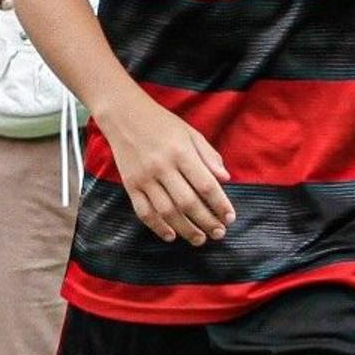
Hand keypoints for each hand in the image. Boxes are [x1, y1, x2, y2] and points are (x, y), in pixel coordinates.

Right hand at [95, 92, 238, 243]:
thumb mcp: (190, 133)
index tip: (230, 217)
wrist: (124, 115)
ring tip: (200, 239)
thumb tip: (225, 179)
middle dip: (206, 221)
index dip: (219, 204)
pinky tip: (171, 236)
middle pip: (187, 202)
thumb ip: (208, 156)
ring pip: (166, 211)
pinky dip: (157, 227)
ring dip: (185, 229)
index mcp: (181, 152)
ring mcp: (144, 177)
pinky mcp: (130, 185)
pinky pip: (144, 211)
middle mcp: (162, 167)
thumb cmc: (162, 123)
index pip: (205, 184)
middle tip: (219, 233)